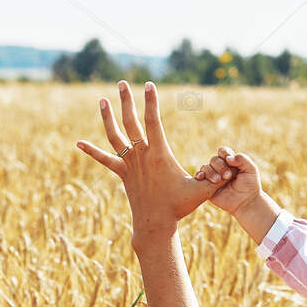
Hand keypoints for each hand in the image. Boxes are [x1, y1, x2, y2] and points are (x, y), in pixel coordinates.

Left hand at [76, 81, 209, 246]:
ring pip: (115, 135)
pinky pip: (105, 159)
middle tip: (122, 83)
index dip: (151, 102)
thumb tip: (228, 169)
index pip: (152, 121)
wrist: (155, 224)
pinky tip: (78, 143)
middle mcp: (141, 155)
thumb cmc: (179, 207)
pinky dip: (91, 151)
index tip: (149, 85)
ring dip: (107, 117)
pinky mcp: (122, 173)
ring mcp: (129, 164)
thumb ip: (214, 178)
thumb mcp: (201, 191)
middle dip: (126, 100)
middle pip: (130, 121)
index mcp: (158, 154)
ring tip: (102, 100)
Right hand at [194, 147, 264, 216]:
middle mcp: (220, 168)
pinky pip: (199, 177)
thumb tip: (228, 158)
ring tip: (218, 180)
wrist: (246, 202)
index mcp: (230, 161)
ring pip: (205, 167)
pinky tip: (201, 177)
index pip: (223, 152)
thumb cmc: (250, 185)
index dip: (224, 153)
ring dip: (211, 172)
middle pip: (214, 159)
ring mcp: (213, 176)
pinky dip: (199, 175)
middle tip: (228, 176)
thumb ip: (243, 160)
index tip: (229, 160)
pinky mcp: (207, 186)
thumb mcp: (251, 170)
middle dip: (220, 166)